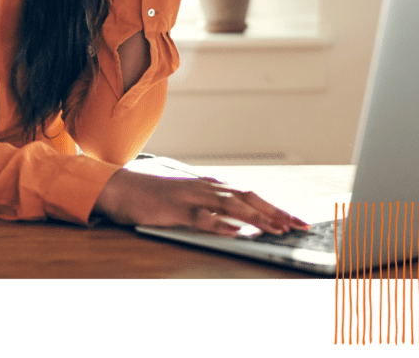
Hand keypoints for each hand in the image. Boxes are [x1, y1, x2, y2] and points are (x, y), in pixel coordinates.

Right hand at [92, 169, 309, 235]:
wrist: (120, 188)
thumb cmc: (153, 196)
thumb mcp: (186, 199)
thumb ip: (209, 206)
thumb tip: (235, 221)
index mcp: (209, 186)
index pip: (249, 194)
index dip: (273, 207)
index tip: (294, 220)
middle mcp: (205, 188)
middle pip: (247, 196)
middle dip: (275, 211)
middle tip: (298, 225)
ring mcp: (190, 197)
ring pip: (230, 205)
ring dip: (255, 217)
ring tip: (276, 229)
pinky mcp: (174, 209)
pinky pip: (200, 217)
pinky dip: (219, 224)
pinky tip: (234, 232)